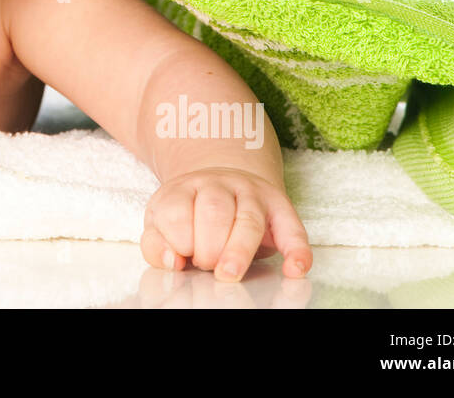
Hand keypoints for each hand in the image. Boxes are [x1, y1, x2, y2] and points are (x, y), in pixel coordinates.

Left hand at [140, 167, 311, 281]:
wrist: (220, 180)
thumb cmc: (188, 213)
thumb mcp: (161, 222)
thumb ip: (157, 244)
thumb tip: (172, 262)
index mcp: (183, 189)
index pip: (177, 212)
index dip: (178, 240)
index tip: (182, 257)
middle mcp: (218, 185)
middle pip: (214, 213)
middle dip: (209, 246)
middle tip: (206, 267)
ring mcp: (251, 193)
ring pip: (250, 219)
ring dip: (239, 250)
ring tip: (229, 274)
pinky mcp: (279, 207)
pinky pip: (293, 228)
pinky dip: (297, 250)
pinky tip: (294, 269)